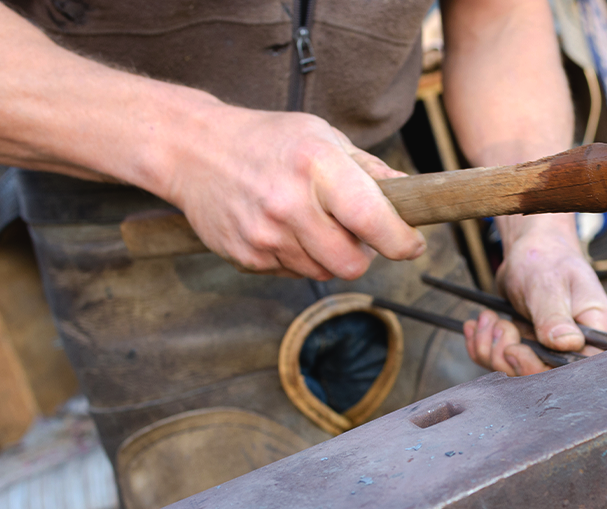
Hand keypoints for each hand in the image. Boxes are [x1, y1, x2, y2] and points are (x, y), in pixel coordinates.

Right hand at [163, 106, 425, 279]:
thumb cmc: (267, 140)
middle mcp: (288, 203)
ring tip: (311, 222)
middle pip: (351, 263)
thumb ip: (369, 170)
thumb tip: (413, 195)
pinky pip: (292, 273)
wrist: (193, 150)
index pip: (371, 219)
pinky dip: (298, 257)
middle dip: (363, 253)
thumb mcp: (322, 137)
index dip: (401, 241)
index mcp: (315, 165)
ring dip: (329, 255)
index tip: (412, 244)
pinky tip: (283, 228)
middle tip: (356, 232)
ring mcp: (264, 234)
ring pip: (323, 272)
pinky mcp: (246, 257)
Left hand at [464, 215, 606, 375]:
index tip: (514, 348)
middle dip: (509, 356)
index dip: (539, 368)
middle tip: (501, 326)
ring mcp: (554, 351)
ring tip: (489, 319)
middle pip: (543, 377)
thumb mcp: (547, 285)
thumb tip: (567, 344)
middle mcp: (581, 348)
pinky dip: (485, 346)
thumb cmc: (546, 259)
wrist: (531, 250)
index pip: (574, 371)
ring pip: (517, 372)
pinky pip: (503, 363)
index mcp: (599, 333)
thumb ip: (555, 317)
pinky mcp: (532, 349)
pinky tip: (479, 326)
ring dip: (493, 348)